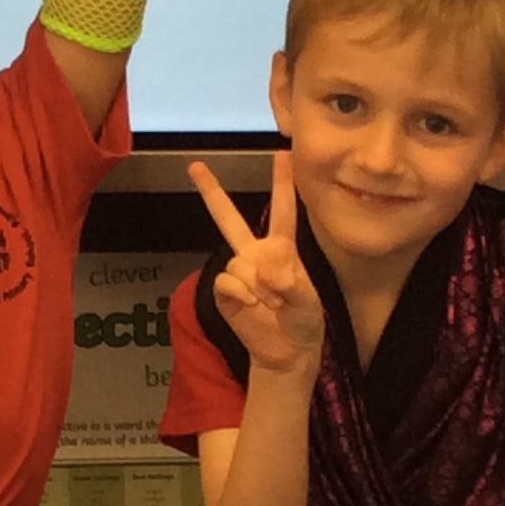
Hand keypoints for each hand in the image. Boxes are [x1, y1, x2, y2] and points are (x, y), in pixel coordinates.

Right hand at [188, 152, 324, 378]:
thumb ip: (290, 282)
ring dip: (258, 285)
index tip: (281, 154)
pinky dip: (242, 294)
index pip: (283, 210)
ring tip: (272, 303)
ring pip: (238, 262)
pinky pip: (227, 282)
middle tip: (196, 166)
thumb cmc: (303, 321)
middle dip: (211, 192)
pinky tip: (252, 305)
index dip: (281, 183)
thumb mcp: (308, 301)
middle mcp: (255, 254)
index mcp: (282, 248)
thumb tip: (264, 272)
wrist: (287, 351)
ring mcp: (238, 272)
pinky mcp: (225, 292)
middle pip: (229, 218)